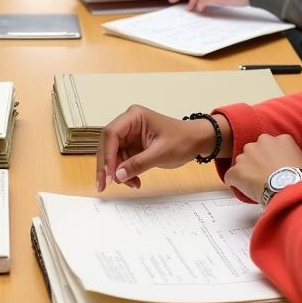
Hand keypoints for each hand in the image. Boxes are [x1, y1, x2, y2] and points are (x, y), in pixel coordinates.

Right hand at [96, 105, 223, 190]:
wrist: (197, 142)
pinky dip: (125, 173)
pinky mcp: (132, 146)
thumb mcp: (161, 153)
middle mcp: (128, 124)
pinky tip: (134, 181)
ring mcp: (129, 135)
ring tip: (131, 184)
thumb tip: (118, 175)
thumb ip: (138, 164)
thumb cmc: (183, 140)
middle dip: (106, 166)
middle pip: (107, 144)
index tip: (108, 175)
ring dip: (117, 172)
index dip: (107, 155)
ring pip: (112, 155)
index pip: (111, 134)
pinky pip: (121, 161)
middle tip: (104, 185)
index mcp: (134, 116)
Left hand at [224, 134, 301, 202]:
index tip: (274, 166)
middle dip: (257, 161)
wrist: (288, 189)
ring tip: (256, 184)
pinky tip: (242, 189)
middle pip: (255, 150)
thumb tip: (290, 164)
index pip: (271, 145)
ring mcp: (247, 154)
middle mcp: (262, 141)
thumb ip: (291, 156)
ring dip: (246, 171)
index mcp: (280, 139)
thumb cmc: (299, 179)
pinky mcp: (237, 169)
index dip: (272, 157)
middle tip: (265, 175)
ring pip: (242, 161)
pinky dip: (235, 182)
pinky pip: (231, 175)